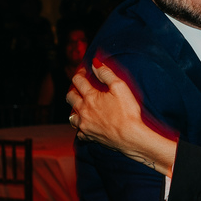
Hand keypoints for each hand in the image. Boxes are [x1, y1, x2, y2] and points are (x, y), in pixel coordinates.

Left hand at [66, 58, 177, 175]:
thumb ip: (106, 73)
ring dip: (74, 108)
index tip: (85, 71)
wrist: (130, 137)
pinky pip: (78, 130)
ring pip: (71, 115)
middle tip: (81, 86)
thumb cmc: (127, 112)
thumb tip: (95, 63)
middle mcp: (83, 111)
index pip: (78, 80)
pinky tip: (86, 123)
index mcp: (90, 97)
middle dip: (73, 89)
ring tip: (81, 105)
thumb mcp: (120, 87)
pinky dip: (80, 126)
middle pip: (70, 96)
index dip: (80, 73)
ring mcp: (84, 125)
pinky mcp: (88, 136)